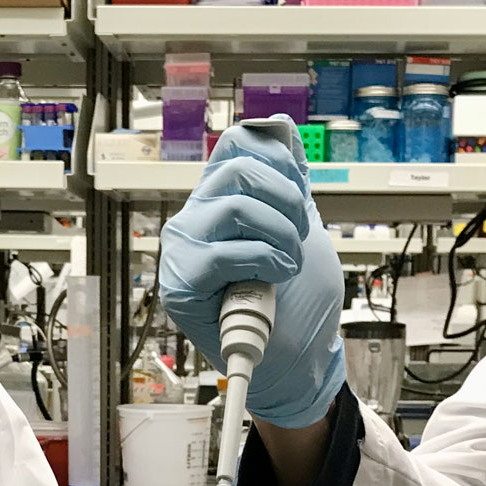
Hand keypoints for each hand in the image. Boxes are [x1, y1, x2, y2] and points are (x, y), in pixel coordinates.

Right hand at [158, 120, 347, 428]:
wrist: (296, 359)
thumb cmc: (296, 302)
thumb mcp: (303, 228)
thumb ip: (290, 182)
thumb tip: (281, 127)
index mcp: (220, 200)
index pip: (236, 146)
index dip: (277, 159)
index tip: (300, 193)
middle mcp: (197, 219)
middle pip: (238, 170)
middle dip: (287, 200)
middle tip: (300, 234)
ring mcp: (184, 251)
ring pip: (235, 207)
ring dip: (281, 235)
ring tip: (289, 263)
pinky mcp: (182, 285)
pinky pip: (226, 253)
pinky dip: (265, 262)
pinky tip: (274, 278)